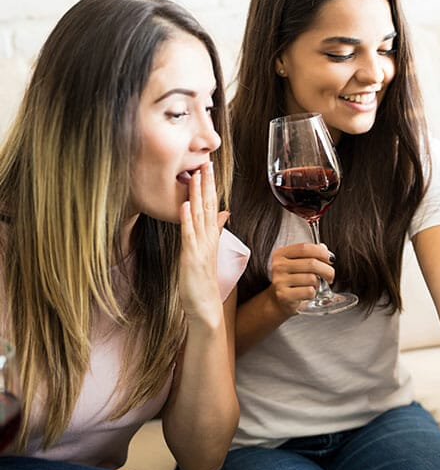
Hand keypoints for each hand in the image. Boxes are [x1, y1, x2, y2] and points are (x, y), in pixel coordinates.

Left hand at [178, 162, 227, 324]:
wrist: (205, 306)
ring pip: (200, 216)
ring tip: (195, 176)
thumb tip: (224, 213)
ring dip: (198, 195)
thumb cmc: (204, 281)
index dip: (210, 186)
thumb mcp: (209, 251)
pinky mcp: (192, 258)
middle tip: (205, 162)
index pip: (213, 205)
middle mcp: (208, 239)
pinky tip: (185, 205)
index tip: (208, 167)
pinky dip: (187, 219)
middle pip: (209, 206)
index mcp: (211, 236)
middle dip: (207, 184)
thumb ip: (216, 230)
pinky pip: (189, 236)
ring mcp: (201, 248)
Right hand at [267, 242, 334, 316]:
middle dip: (327, 270)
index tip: (330, 259)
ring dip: (318, 283)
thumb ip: (310, 254)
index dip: (321, 252)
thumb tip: (324, 249)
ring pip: (312, 278)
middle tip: (330, 275)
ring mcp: (280, 281)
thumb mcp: (298, 263)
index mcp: (280, 254)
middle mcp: (278, 266)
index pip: (305, 248)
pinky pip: (309, 291)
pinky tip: (308, 293)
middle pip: (311, 263)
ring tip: (314, 285)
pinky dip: (313, 293)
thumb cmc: (291, 280)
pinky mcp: (284, 295)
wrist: (280, 300)